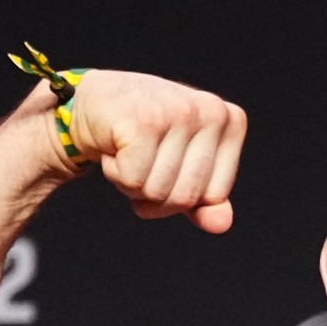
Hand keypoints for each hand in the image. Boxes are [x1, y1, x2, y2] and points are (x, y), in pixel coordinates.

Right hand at [65, 69, 245, 232]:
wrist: (96, 100)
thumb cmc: (145, 136)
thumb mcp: (182, 168)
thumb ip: (206, 201)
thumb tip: (222, 225)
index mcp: (230, 121)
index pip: (215, 196)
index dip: (181, 195)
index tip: (166, 162)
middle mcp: (212, 111)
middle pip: (185, 197)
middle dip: (154, 192)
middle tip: (142, 156)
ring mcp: (179, 113)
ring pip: (157, 191)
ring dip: (131, 182)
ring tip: (128, 148)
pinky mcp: (144, 120)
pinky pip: (133, 180)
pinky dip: (115, 172)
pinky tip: (115, 144)